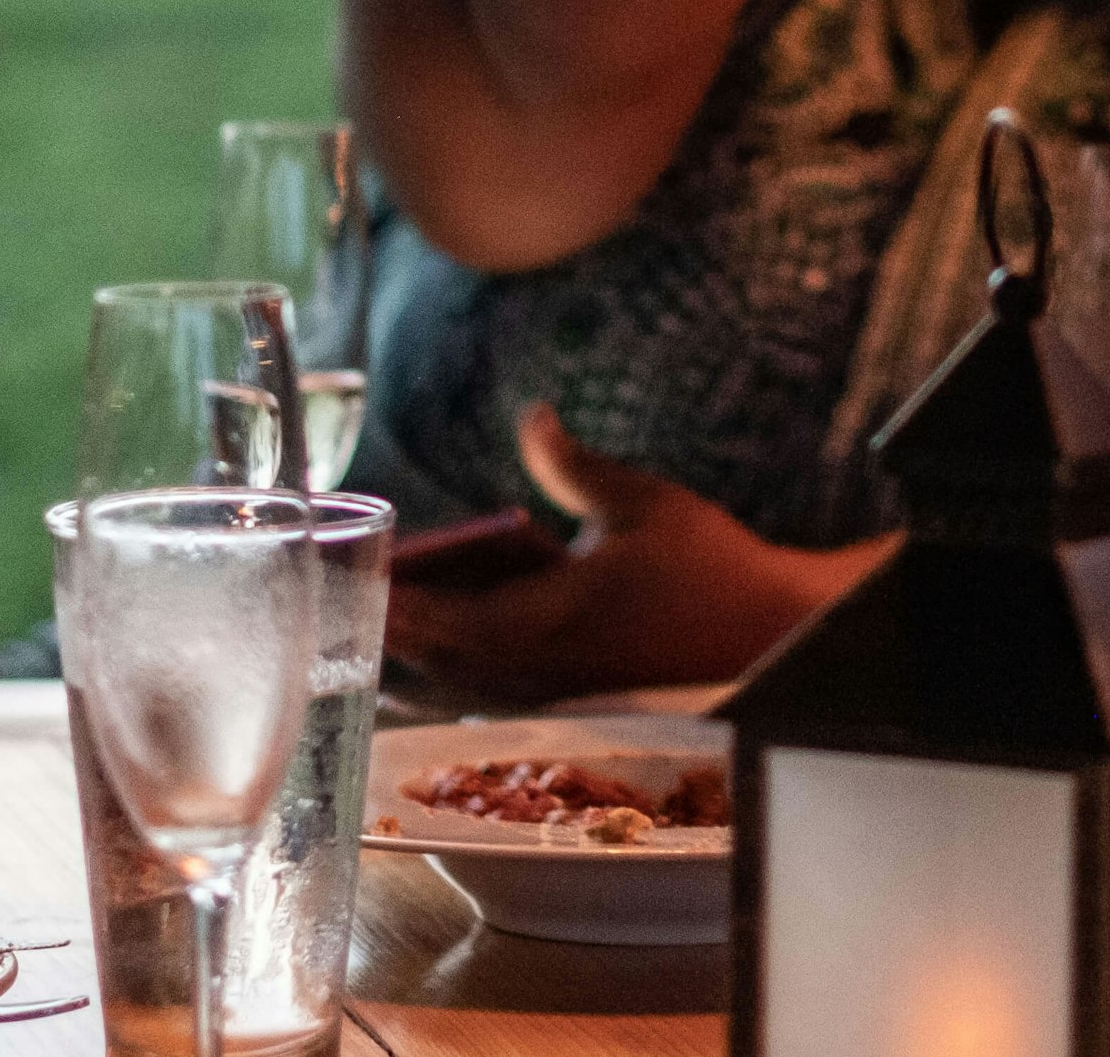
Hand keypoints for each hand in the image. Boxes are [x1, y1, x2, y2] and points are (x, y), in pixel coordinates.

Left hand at [384, 406, 881, 705]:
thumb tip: (532, 417)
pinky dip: (455, 653)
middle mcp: (532, 669)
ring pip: (456, 675)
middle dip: (381, 618)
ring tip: (376, 602)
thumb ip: (573, 465)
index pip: (430, 618)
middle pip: (428, 655)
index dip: (377, 596)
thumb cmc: (710, 568)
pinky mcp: (570, 693)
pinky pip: (489, 681)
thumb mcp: (640, 503)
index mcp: (539, 622)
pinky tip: (449, 621)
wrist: (771, 636)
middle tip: (337, 580)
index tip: (338, 568)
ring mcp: (550, 690)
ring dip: (416, 640)